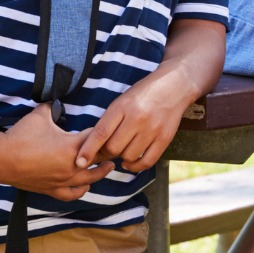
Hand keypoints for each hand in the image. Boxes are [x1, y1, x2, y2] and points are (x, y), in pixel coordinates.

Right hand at [0, 103, 110, 199]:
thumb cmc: (19, 136)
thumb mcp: (39, 115)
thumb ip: (53, 107)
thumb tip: (58, 101)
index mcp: (72, 147)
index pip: (97, 138)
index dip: (103, 132)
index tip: (111, 127)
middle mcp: (71, 166)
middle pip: (99, 160)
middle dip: (108, 152)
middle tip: (115, 146)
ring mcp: (62, 180)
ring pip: (90, 179)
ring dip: (101, 172)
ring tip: (109, 166)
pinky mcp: (51, 189)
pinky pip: (71, 194)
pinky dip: (81, 190)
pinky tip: (86, 186)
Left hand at [78, 69, 199, 172]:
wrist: (174, 86)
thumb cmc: (143, 94)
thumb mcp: (122, 101)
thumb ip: (109, 121)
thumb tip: (94, 147)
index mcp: (122, 107)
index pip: (101, 133)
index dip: (88, 150)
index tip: (79, 162)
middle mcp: (138, 118)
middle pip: (114, 147)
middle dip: (107, 152)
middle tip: (106, 151)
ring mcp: (153, 129)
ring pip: (129, 156)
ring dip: (122, 157)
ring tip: (123, 149)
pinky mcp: (165, 138)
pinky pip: (147, 161)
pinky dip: (136, 166)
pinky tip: (130, 164)